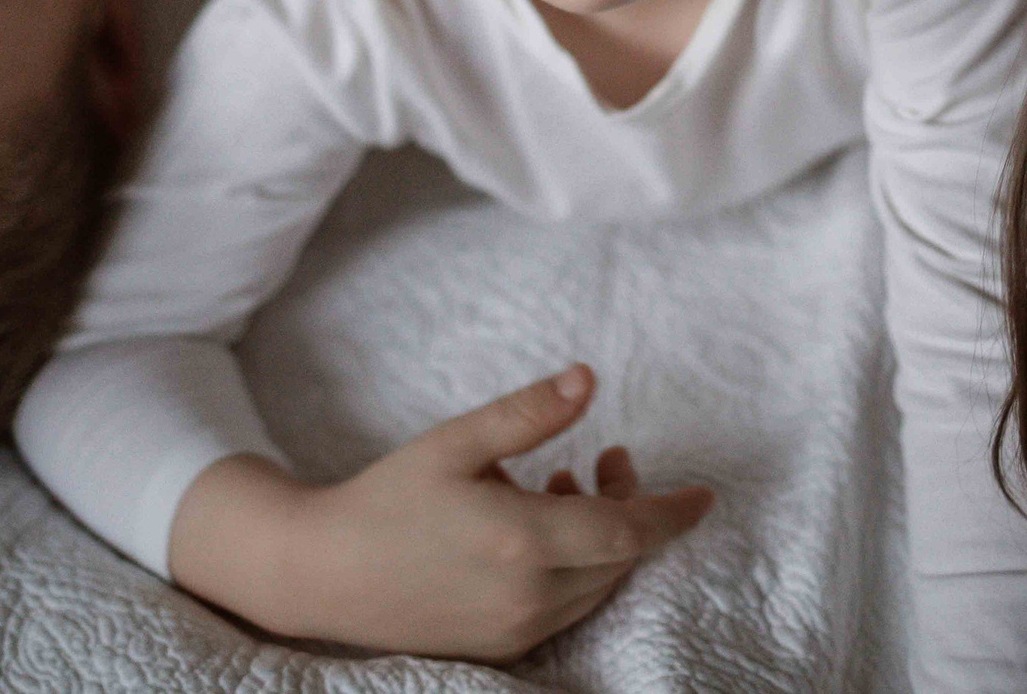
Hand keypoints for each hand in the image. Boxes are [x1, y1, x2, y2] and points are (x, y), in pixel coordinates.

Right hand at [168, 365, 715, 662]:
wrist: (320, 573)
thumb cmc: (385, 498)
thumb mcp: (455, 443)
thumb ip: (527, 414)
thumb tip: (589, 380)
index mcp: (521, 541)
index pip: (627, 532)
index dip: (672, 512)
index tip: (705, 495)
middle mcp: (527, 595)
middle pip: (617, 558)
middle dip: (630, 508)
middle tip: (609, 458)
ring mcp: (514, 629)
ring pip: (594, 585)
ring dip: (601, 536)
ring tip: (565, 480)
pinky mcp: (500, 647)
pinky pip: (565, 607)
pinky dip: (573, 567)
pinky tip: (539, 523)